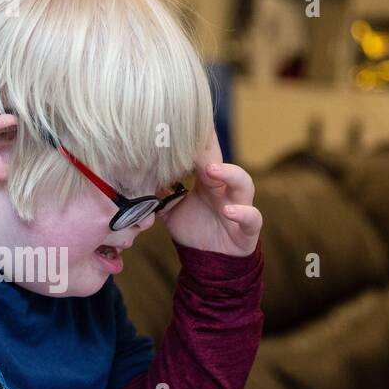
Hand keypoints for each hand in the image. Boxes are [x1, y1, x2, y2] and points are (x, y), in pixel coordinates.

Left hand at [162, 131, 261, 256]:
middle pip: (222, 162)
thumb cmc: (193, 230)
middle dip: (208, 151)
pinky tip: (228, 211)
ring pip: (244, 183)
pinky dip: (243, 213)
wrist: (209, 260)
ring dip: (230, 173)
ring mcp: (239, 206)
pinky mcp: (248, 228)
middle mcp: (225, 189)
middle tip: (191, 142)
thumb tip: (136, 180)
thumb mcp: (170, 211)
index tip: (177, 127)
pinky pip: (252, 217)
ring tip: (212, 170)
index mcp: (208, 182)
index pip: (204, 155)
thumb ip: (158, 196)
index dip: (195, 142)